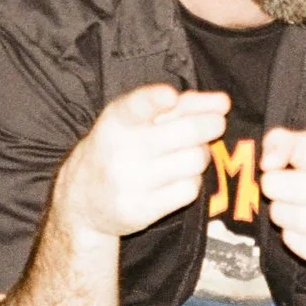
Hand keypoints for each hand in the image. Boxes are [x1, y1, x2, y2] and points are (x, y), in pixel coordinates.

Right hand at [52, 84, 229, 240]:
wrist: (83, 197)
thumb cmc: (120, 146)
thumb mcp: (136, 118)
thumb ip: (178, 104)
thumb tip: (222, 103)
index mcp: (117, 120)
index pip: (136, 106)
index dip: (154, 99)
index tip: (170, 96)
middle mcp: (121, 150)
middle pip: (187, 133)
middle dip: (210, 124)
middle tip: (216, 123)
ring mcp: (131, 183)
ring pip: (195, 160)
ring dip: (200, 153)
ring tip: (188, 153)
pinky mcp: (143, 210)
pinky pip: (190, 189)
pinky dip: (192, 181)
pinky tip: (178, 177)